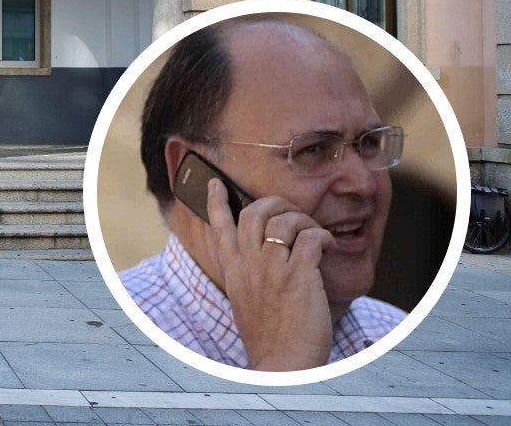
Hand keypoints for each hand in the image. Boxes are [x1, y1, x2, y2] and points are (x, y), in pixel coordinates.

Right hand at [206, 177, 335, 370]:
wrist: (282, 362)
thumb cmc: (269, 337)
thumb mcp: (245, 300)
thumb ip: (248, 275)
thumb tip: (259, 256)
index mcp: (233, 270)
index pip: (220, 226)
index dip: (216, 201)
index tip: (215, 183)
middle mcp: (249, 264)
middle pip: (253, 212)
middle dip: (275, 202)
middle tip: (290, 210)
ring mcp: (272, 268)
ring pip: (284, 220)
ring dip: (305, 221)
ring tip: (315, 234)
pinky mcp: (299, 276)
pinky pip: (312, 238)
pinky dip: (324, 237)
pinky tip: (329, 248)